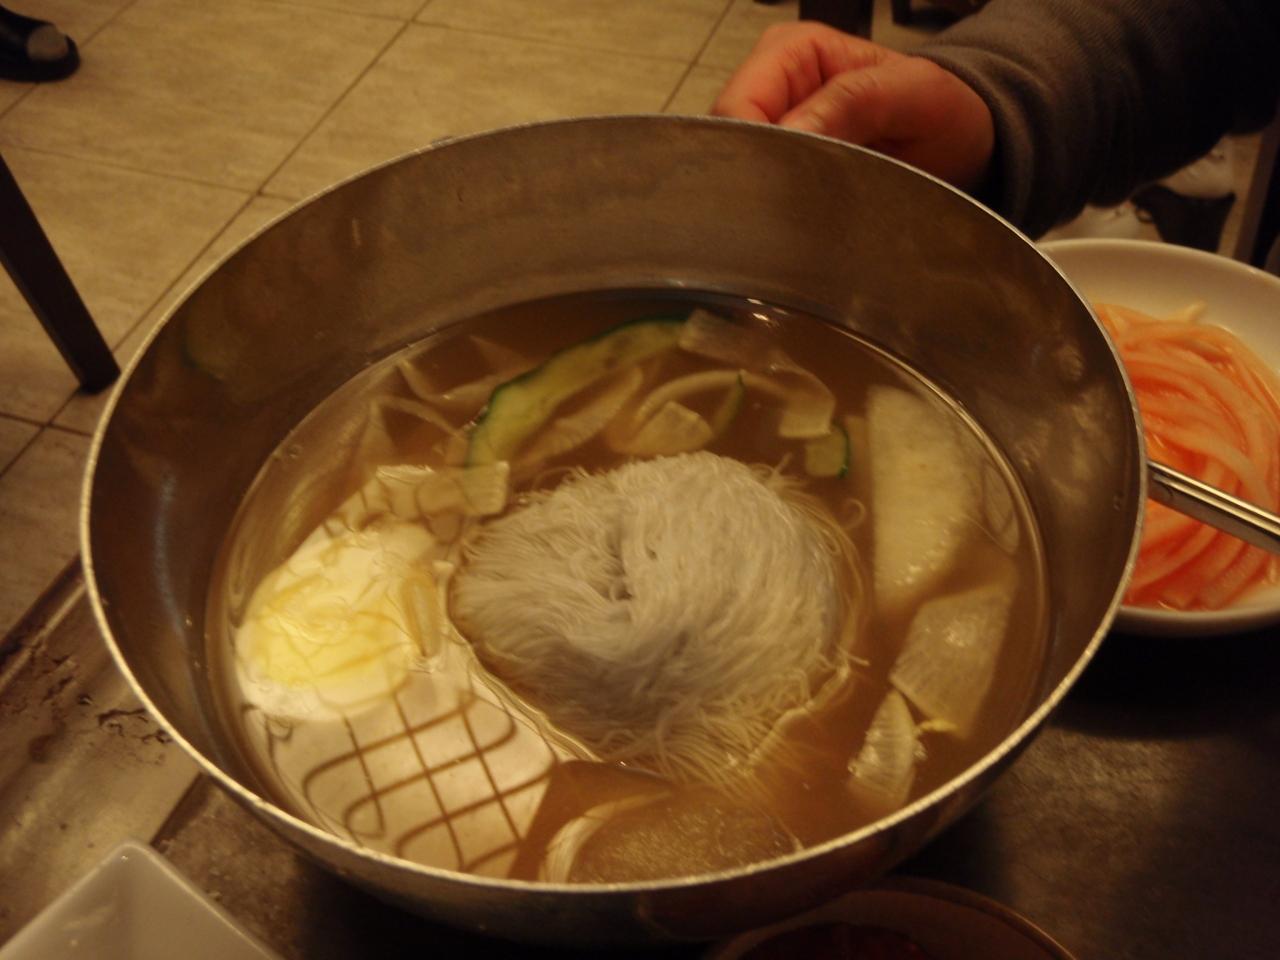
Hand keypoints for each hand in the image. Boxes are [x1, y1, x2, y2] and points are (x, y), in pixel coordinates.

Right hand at [713, 22, 994, 191]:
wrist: (963, 142)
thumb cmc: (943, 109)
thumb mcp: (913, 94)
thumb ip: (852, 102)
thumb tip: (788, 133)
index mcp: (792, 52)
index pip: (737, 104)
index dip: (747, 148)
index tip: (774, 186)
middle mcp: (771, 88)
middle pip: (727, 141)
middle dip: (752, 176)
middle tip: (788, 212)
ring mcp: (772, 130)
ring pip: (736, 172)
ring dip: (762, 197)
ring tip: (800, 217)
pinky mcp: (780, 169)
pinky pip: (758, 192)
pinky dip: (773, 210)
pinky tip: (796, 223)